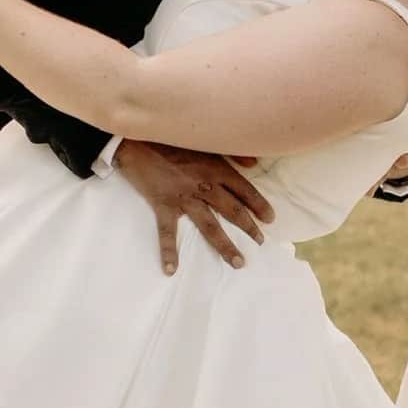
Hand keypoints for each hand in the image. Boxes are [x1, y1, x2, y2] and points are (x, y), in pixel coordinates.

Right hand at [113, 141, 274, 275]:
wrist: (137, 137)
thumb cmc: (171, 137)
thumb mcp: (204, 140)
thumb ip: (231, 152)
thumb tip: (254, 162)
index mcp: (216, 167)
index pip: (244, 190)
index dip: (260, 205)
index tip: (270, 219)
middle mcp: (205, 184)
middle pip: (232, 210)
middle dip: (249, 228)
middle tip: (260, 242)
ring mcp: (184, 197)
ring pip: (210, 225)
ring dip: (225, 245)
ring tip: (237, 262)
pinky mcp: (163, 204)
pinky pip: (167, 232)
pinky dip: (168, 251)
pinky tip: (171, 270)